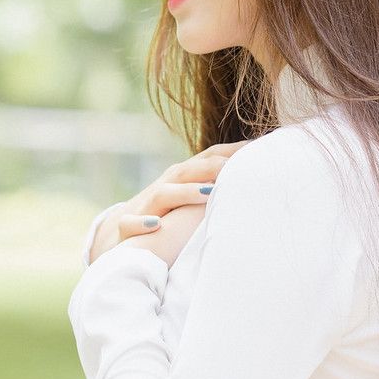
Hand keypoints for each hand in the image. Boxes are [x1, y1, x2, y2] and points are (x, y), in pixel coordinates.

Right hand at [88, 141, 250, 268]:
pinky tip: (156, 226)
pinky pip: (132, 224)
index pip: (208, 158)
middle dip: (214, 167)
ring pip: (164, 194)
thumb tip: (255, 181)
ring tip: (209, 193)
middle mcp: (165, 186)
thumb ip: (217, 186)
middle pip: (189, 171)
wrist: (117, 231)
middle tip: (240, 167)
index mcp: (182, 178)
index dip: (232, 151)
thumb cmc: (164, 215)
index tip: (261, 146)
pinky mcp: (127, 227)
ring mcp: (146, 205)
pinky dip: (142, 224)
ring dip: (186, 192)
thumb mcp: (189, 198)